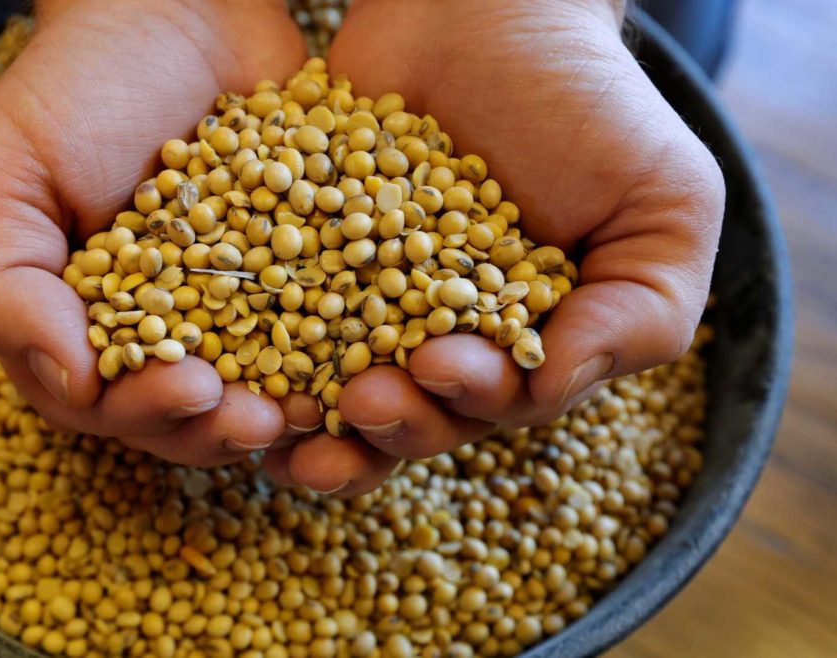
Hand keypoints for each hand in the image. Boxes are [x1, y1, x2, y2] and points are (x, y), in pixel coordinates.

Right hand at [0, 0, 311, 465]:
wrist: (175, 5)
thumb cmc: (73, 85)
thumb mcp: (0, 173)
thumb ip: (3, 287)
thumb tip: (70, 388)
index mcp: (79, 325)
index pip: (106, 402)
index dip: (149, 412)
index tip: (192, 391)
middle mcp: (159, 331)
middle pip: (187, 413)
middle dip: (222, 426)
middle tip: (260, 419)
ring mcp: (233, 306)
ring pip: (258, 388)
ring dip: (286, 409)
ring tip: (319, 408)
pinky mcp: (300, 273)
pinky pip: (326, 328)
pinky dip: (345, 353)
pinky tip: (372, 358)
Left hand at [264, 0, 724, 494]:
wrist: (488, 5)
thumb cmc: (588, 100)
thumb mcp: (664, 200)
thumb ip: (646, 307)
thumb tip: (560, 386)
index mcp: (518, 342)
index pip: (494, 403)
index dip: (467, 401)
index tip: (443, 363)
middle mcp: (436, 335)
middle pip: (408, 411)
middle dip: (386, 421)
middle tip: (360, 400)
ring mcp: (360, 298)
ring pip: (330, 386)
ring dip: (308, 418)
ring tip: (282, 420)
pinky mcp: (298, 255)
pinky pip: (267, 311)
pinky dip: (247, 344)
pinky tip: (226, 361)